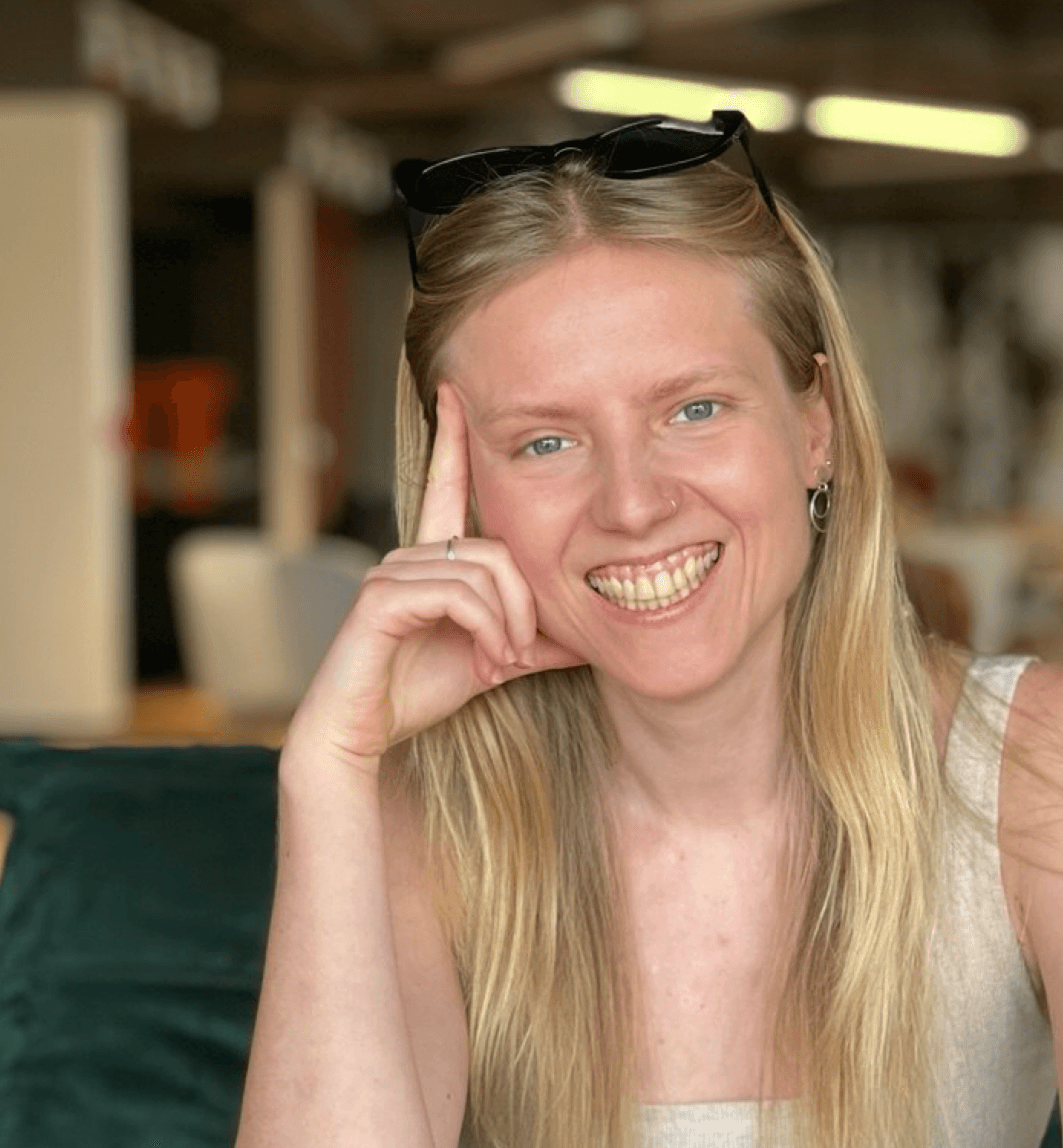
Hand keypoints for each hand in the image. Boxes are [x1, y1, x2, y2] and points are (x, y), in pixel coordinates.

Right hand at [288, 381, 585, 769]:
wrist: (364, 737)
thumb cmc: (420, 692)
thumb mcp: (496, 659)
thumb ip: (535, 639)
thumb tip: (591, 635)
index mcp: (433, 559)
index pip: (446, 482)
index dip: (453, 437)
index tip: (457, 389)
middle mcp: (409, 554)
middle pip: (498, 547)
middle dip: (524, 603)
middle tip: (519, 653)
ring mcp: (389, 572)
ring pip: (483, 570)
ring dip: (508, 623)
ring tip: (501, 662)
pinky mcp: (380, 599)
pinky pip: (459, 594)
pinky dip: (487, 629)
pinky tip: (487, 662)